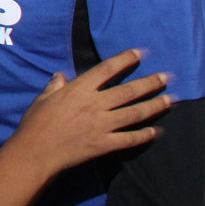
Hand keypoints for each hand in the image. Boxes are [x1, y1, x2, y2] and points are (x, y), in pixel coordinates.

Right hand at [3, 49, 170, 179]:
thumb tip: (61, 76)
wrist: (36, 152)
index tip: (139, 53)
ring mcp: (102, 125)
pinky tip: (156, 132)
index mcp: (79, 90)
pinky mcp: (104, 144)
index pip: (106, 70)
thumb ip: (55, 86)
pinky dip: (144, 135)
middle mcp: (95, 105)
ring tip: (169, 100)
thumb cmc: (36, 123)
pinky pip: (129, 139)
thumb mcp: (42, 99)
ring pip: (134, 113)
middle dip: (149, 83)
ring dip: (153, 106)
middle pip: (128, 91)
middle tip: (165, 77)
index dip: (124, 60)